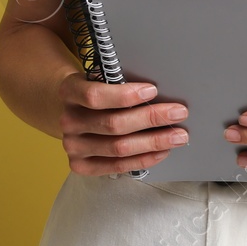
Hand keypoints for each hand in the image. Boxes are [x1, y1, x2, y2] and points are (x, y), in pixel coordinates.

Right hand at [56, 74, 191, 176]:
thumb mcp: (101, 79)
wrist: (75, 110)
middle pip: (113, 124)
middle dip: (151, 118)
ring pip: (118, 148)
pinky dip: (143, 159)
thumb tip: (158, 92)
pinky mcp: (81, 166)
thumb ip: (120, 83)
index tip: (153, 90)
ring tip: (178, 136)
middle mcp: (68, 121)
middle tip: (179, 113)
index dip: (125, 95)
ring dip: (153, 142)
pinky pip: (117, 166)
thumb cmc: (98, 91)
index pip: (96, 96)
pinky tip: (161, 152)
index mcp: (69, 92)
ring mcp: (72, 146)